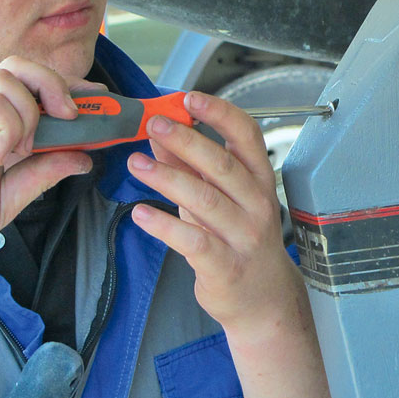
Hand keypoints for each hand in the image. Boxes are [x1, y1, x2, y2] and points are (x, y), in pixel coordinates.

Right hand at [0, 56, 96, 281]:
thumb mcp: (9, 200)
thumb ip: (43, 175)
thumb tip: (86, 157)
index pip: (36, 88)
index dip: (72, 89)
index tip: (104, 103)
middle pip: (22, 66)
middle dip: (58, 84)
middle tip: (72, 119)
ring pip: (7, 76)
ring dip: (30, 111)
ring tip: (23, 150)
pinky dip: (7, 125)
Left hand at [126, 91, 341, 397]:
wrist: (262, 299)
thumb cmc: (239, 240)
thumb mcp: (219, 198)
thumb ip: (192, 167)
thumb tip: (160, 133)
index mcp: (259, 180)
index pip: (247, 136)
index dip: (220, 114)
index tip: (189, 98)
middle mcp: (257, 204)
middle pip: (222, 165)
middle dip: (186, 140)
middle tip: (153, 124)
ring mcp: (244, 236)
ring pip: (205, 200)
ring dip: (167, 178)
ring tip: (135, 163)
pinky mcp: (225, 266)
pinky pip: (193, 242)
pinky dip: (164, 226)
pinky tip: (140, 213)